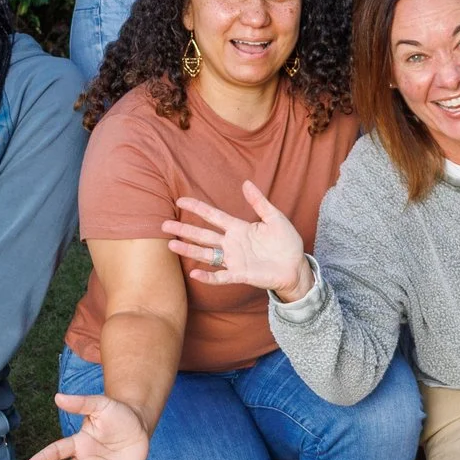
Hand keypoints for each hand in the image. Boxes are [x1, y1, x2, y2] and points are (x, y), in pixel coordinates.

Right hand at [161, 181, 308, 297]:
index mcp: (239, 228)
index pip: (213, 216)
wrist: (295, 266)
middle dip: (184, 229)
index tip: (181, 200)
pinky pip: (221, 276)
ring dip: (189, 249)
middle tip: (164, 224)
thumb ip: (259, 202)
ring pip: (206, 254)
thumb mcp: (274, 218)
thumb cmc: (286, 242)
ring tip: (171, 244)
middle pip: (203, 235)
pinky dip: (208, 277)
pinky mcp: (241, 274)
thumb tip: (246, 183)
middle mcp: (232, 243)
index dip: (197, 208)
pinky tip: (194, 273)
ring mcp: (234, 260)